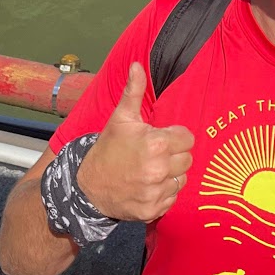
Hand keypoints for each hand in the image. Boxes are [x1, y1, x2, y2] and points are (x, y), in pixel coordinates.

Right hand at [75, 62, 193, 221]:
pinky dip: (163, 193)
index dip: (175, 136)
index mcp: (156, 143)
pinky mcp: (153, 210)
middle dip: (174, 155)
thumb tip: (137, 64)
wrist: (87, 187)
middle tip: (154, 154)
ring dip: (170, 174)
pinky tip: (147, 186)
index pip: (188, 138)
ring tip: (150, 170)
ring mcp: (156, 192)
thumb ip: (133, 91)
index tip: (160, 138)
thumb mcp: (121, 118)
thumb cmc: (108, 148)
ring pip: (181, 178)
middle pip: (187, 159)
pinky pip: (172, 198)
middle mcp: (159, 169)